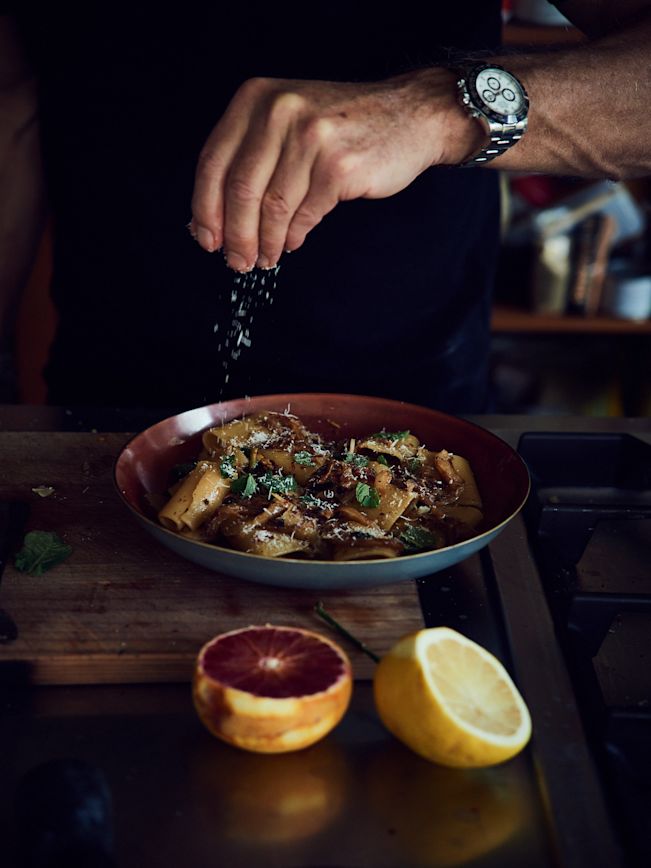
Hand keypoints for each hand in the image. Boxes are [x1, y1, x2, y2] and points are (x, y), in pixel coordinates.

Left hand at [190, 69, 483, 269]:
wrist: (409, 116)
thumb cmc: (341, 126)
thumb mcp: (287, 121)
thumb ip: (250, 157)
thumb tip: (212, 220)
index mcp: (256, 98)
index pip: (213, 162)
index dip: (205, 209)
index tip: (207, 240)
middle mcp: (280, 111)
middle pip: (240, 190)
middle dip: (235, 236)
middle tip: (237, 261)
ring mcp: (311, 138)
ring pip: (272, 208)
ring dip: (265, 243)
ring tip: (265, 259)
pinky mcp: (339, 166)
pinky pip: (304, 214)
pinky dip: (294, 236)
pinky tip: (292, 242)